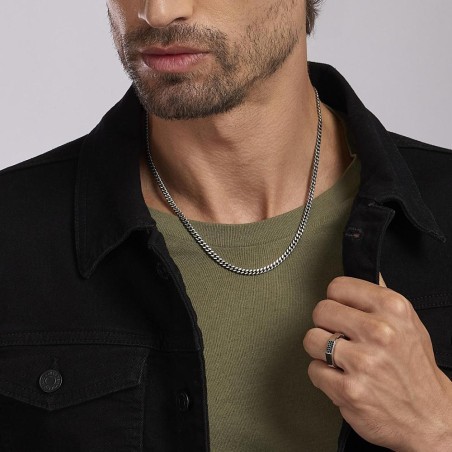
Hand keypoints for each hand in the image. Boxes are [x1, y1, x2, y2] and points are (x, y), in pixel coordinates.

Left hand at [303, 276, 451, 450]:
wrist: (430, 418)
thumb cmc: (415, 368)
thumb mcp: (408, 324)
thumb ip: (382, 299)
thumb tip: (370, 272)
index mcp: (393, 309)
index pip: (338, 287)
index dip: (336, 300)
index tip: (341, 312)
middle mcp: (379, 332)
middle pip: (321, 311)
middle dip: (326, 325)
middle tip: (340, 337)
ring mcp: (363, 362)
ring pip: (311, 339)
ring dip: (321, 351)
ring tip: (340, 359)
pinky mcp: (349, 390)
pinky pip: (313, 369)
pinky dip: (323, 376)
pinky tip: (342, 378)